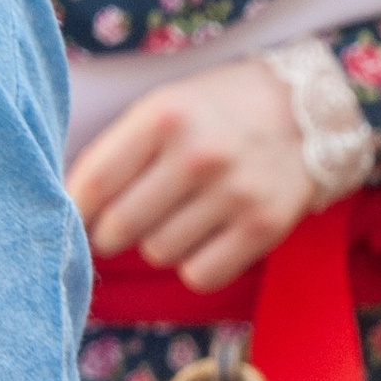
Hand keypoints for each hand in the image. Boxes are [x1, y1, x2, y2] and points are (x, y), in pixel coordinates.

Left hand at [67, 55, 343, 289]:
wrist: (309, 111)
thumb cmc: (218, 112)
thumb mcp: (165, 106)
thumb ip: (118, 152)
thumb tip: (70, 211)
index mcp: (164, 116)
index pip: (92, 183)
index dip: (75, 209)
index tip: (78, 216)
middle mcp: (199, 154)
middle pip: (120, 228)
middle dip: (111, 233)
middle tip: (124, 224)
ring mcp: (234, 193)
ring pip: (158, 253)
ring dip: (159, 243)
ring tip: (178, 218)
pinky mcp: (263, 227)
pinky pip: (200, 275)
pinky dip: (195, 265)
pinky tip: (204, 239)